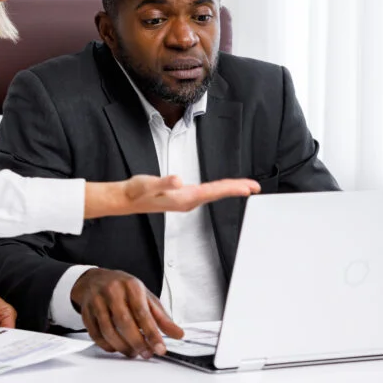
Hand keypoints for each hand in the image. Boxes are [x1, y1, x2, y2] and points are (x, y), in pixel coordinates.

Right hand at [71, 268, 183, 358]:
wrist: (95, 280)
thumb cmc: (123, 289)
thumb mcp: (146, 297)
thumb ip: (162, 317)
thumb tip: (178, 334)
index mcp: (131, 286)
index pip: (142, 312)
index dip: (152, 333)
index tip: (160, 348)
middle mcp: (112, 291)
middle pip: (124, 322)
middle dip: (137, 342)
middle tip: (146, 353)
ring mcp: (96, 302)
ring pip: (108, 331)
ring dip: (123, 347)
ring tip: (133, 352)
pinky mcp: (86, 313)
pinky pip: (96, 335)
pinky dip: (108, 346)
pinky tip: (117, 348)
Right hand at [85, 175, 260, 218]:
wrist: (125, 200)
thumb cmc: (136, 191)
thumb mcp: (147, 185)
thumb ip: (163, 182)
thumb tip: (178, 180)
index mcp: (184, 197)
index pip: (214, 192)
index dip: (233, 188)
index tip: (250, 187)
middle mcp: (188, 201)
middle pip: (217, 194)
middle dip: (237, 189)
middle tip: (256, 187)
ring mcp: (185, 200)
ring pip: (213, 194)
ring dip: (229, 190)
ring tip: (245, 187)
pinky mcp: (182, 197)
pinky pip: (206, 193)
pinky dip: (218, 190)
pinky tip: (221, 189)